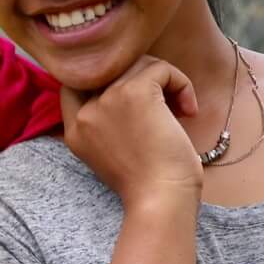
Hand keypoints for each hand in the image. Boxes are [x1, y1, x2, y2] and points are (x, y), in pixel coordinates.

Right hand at [60, 55, 203, 208]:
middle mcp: (84, 112)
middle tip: (168, 105)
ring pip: (138, 64)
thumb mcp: (113, 153)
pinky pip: (161, 69)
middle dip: (143, 78)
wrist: (161, 199)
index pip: (77, 84)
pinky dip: (182, 84)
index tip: (141, 102)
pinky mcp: (133, 92)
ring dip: (166, 81)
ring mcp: (106, 100)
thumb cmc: (149, 183)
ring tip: (181, 109)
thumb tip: (134, 82)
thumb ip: (109, 121)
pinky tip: (189, 111)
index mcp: (74, 130)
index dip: (110, 83)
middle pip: (111, 69)